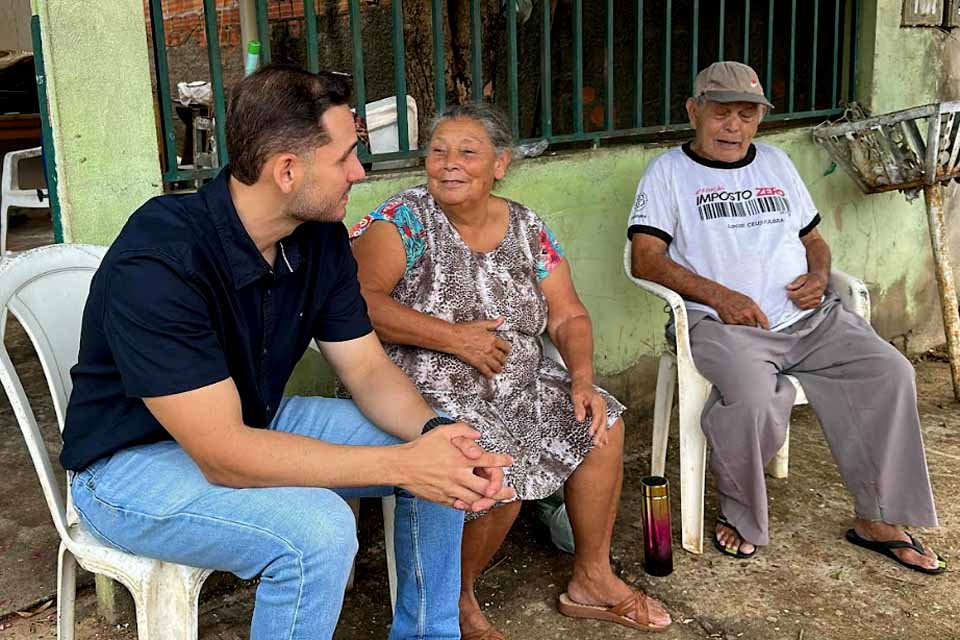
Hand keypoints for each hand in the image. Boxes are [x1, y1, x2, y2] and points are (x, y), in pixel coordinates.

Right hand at [399, 424, 515, 511]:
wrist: (401, 465)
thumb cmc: (420, 448)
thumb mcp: (442, 432)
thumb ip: (462, 430)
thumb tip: (478, 436)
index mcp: (461, 459)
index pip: (488, 461)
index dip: (502, 461)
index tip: (509, 461)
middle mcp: (458, 475)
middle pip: (487, 487)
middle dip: (501, 490)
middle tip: (510, 492)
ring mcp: (451, 489)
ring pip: (476, 499)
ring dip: (487, 501)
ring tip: (495, 500)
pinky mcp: (442, 498)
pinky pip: (460, 506)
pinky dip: (470, 506)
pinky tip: (474, 504)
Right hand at [451, 317, 511, 377]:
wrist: (454, 338)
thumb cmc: (464, 330)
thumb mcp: (481, 324)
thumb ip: (493, 323)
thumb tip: (501, 320)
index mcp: (492, 339)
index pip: (505, 346)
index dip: (507, 350)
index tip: (507, 351)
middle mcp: (490, 349)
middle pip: (502, 358)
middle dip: (503, 361)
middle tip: (503, 362)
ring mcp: (485, 356)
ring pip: (496, 366)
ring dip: (498, 368)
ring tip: (498, 369)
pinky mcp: (477, 363)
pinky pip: (487, 371)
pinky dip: (490, 374)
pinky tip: (490, 375)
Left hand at [570, 378, 608, 446]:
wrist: (583, 382)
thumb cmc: (579, 389)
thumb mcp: (576, 396)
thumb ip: (578, 408)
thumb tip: (580, 419)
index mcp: (597, 402)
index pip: (597, 416)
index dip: (594, 425)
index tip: (590, 434)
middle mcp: (602, 406)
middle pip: (603, 421)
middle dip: (599, 433)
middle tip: (595, 443)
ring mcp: (603, 409)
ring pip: (604, 423)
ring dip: (602, 435)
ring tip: (600, 445)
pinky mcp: (601, 412)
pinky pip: (603, 423)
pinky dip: (603, 432)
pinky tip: (603, 440)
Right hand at [712, 287, 769, 328]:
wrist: (721, 297)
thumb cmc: (734, 297)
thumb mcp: (748, 300)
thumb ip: (755, 310)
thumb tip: (759, 319)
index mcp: (753, 308)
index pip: (763, 321)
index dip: (766, 327)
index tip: (766, 330)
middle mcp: (747, 314)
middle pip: (755, 327)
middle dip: (753, 326)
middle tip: (750, 324)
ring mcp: (739, 320)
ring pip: (746, 329)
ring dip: (745, 328)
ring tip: (741, 322)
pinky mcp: (732, 324)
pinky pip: (738, 329)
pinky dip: (737, 328)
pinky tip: (735, 322)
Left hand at [786, 273, 826, 309]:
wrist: (821, 279)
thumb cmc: (812, 278)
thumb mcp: (803, 276)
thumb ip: (796, 282)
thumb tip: (788, 287)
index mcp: (815, 285)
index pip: (801, 293)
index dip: (792, 294)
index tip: (788, 293)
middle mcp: (818, 293)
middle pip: (801, 300)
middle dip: (793, 298)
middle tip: (790, 295)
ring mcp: (818, 299)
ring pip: (802, 305)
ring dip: (796, 302)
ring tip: (795, 297)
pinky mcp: (817, 304)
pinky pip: (806, 308)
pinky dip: (801, 305)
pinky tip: (800, 299)